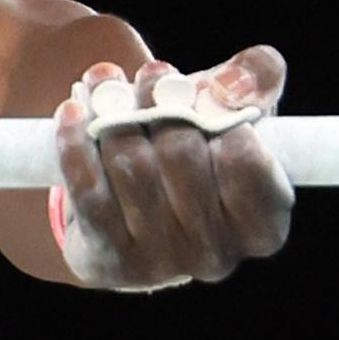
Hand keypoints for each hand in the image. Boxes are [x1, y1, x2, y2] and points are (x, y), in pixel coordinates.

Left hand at [53, 45, 293, 288]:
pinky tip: (74, 112)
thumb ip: (258, 78)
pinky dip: (75, 142)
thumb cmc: (199, 151)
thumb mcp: (236, 110)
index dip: (219, 116)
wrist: (133, 209)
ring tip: (112, 93)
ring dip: (116, 116)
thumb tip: (228, 86)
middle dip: (159, 103)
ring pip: (131, 166)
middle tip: (150, 77)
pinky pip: (87, 191)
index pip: (246, 161)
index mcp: (264, 225)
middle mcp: (218, 254)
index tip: (199, 92)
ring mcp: (161, 262)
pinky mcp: (109, 258)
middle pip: (181, 153)